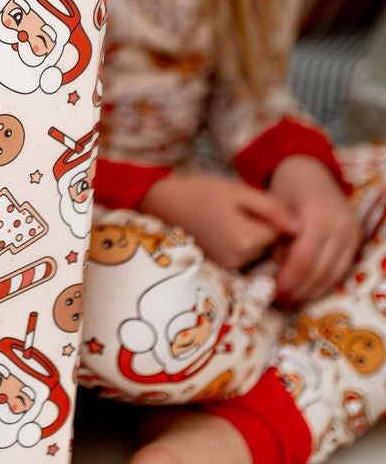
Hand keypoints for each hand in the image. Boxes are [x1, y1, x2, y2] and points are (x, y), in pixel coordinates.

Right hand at [141, 172, 296, 271]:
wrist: (162, 204)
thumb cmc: (201, 192)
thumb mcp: (240, 191)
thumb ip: (274, 209)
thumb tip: (301, 229)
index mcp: (247, 240)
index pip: (282, 234)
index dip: (274, 217)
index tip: (254, 205)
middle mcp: (240, 262)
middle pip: (272, 248)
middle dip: (265, 231)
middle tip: (240, 212)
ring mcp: (228, 269)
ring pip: (259, 254)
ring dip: (254, 240)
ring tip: (230, 221)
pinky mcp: (220, 271)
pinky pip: (245, 260)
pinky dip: (241, 248)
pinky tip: (224, 232)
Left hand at [268, 155, 359, 305]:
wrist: (309, 172)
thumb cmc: (284, 190)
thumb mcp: (271, 210)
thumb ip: (274, 239)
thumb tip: (276, 270)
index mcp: (317, 217)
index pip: (303, 261)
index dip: (288, 282)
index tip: (272, 294)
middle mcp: (340, 226)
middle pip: (320, 272)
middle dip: (299, 292)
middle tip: (279, 302)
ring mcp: (352, 232)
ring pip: (334, 275)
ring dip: (313, 293)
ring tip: (292, 300)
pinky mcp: (356, 238)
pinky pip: (342, 269)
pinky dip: (325, 283)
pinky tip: (308, 290)